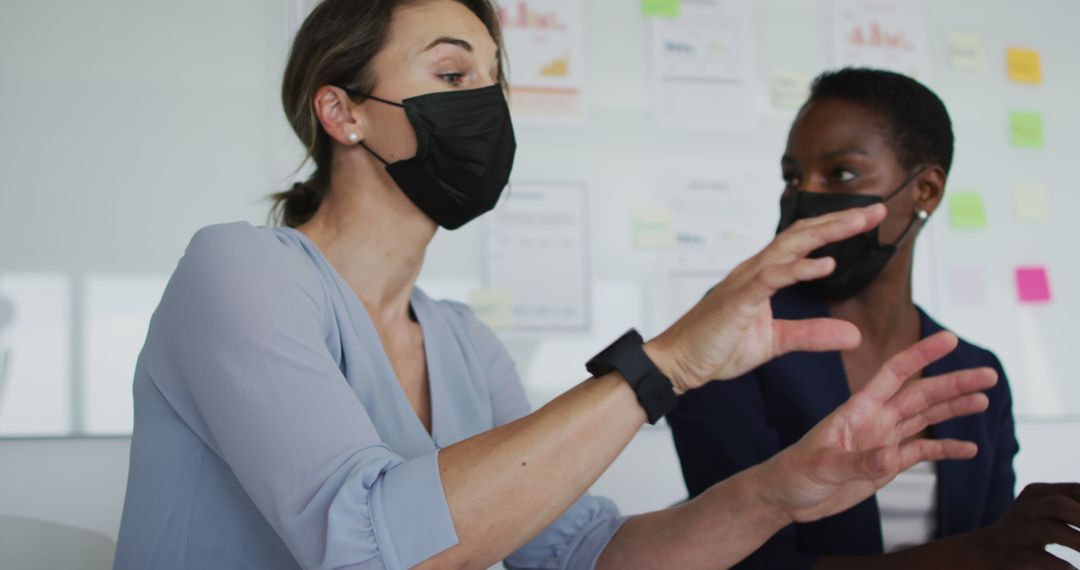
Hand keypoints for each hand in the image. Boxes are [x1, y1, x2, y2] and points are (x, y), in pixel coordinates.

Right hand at [646, 204, 884, 392]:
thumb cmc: (715, 348)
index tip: (869, 219)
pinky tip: (823, 265)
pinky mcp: (738, 300)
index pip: (803, 243)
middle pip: (802, 234)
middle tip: (877, 209)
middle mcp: (754, 271)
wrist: (676, 364)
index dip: (835, 229)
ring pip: (790, 247)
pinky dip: (798, 270)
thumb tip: (852, 334)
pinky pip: (771, 279)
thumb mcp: (774, 342)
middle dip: (840, 220)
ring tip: (858, 223)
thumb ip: (811, 334)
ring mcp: (745, 282)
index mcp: (762, 276)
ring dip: (826, 233)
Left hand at [755, 331, 997, 522]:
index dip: (920, 355)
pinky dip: (945, 449)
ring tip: (985, 400)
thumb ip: (857, 462)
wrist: (785, 497)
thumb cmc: (793, 473)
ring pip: (925, 417)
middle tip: (988, 374)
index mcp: (857, 409)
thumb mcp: (821, 466)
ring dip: (954, 409)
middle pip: (920, 394)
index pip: (893, 374)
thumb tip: (891, 458)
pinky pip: (921, 451)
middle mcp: (874, 420)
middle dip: (953, 383)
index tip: (948, 338)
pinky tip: (968, 449)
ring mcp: (882, 440)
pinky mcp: (886, 464)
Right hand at [972, 483, 1079, 568]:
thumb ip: (1073, 507)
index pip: (1076, 490)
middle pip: (1059, 505)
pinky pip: (1040, 559)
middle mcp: (1025, 508)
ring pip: (1049, 529)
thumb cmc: (1030, 531)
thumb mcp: (1048, 512)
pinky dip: (1062, 566)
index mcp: (1037, 492)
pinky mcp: (1013, 556)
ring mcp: (1017, 532)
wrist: (987, 551)